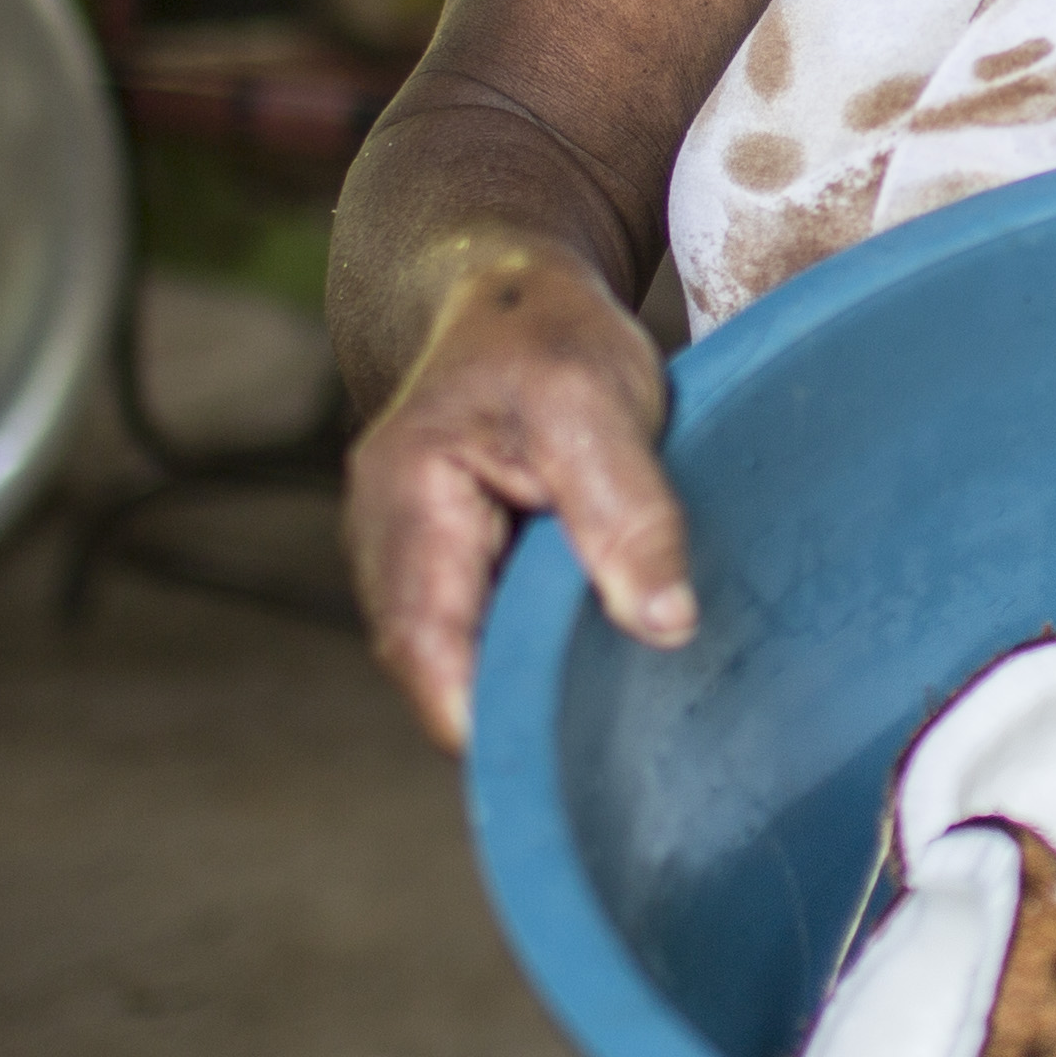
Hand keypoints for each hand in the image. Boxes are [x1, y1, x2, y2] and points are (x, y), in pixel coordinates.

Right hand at [339, 243, 696, 749]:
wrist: (509, 292)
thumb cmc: (546, 335)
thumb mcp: (599, 401)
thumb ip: (627, 513)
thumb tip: (665, 626)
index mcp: (406, 505)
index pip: (427, 653)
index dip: (488, 721)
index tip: (569, 764)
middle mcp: (390, 550)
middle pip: (441, 675)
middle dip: (517, 719)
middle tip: (616, 756)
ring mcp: (416, 567)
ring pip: (465, 665)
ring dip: (530, 689)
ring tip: (617, 716)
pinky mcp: (455, 573)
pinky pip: (486, 641)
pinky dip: (535, 658)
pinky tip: (601, 667)